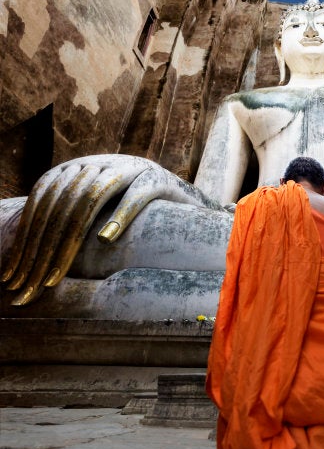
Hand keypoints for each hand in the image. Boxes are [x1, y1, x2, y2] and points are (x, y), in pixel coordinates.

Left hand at [0, 155, 220, 305]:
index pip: (44, 199)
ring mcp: (130, 168)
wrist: (181, 196)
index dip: (28, 236)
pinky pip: (136, 196)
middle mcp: (101, 162)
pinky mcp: (157, 180)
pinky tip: (106, 240)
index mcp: (79, 167)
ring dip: (72, 238)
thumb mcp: (93, 210)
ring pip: (93, 197)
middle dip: (45, 249)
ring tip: (59, 271)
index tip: (16, 276)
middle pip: (64, 203)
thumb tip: (22, 253)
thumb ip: (62, 219)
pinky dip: (120, 216)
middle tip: (36, 285)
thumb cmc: (130, 209)